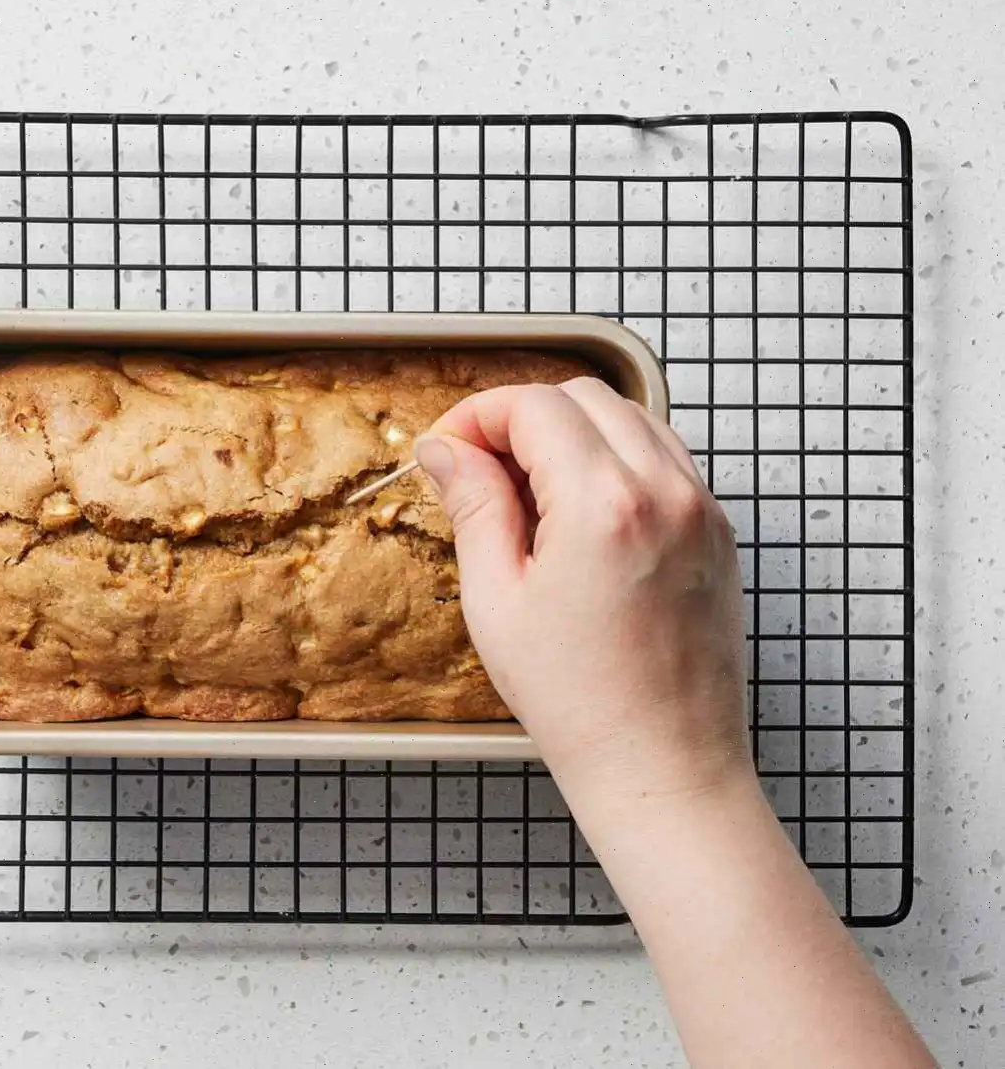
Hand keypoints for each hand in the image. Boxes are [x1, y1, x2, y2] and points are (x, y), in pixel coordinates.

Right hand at [415, 377, 750, 808]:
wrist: (664, 766)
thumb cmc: (578, 703)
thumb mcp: (497, 601)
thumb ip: (474, 508)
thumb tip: (446, 451)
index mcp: (604, 505)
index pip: (534, 407)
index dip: (478, 415)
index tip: (448, 447)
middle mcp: (665, 491)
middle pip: (582, 397)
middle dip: (521, 417)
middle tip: (480, 469)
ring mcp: (701, 508)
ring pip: (629, 417)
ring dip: (571, 432)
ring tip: (529, 493)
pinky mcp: (718, 531)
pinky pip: (663, 457)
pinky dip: (615, 458)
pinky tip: (578, 512)